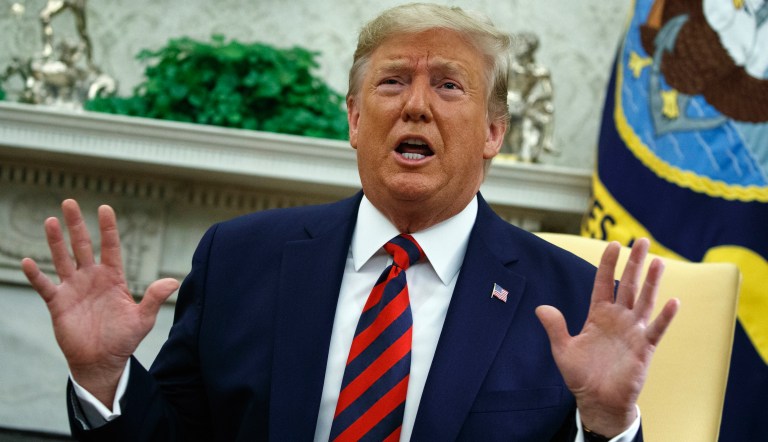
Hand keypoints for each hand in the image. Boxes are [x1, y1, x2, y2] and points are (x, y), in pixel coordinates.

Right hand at [21, 199, 178, 406]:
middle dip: (76, 224)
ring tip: (50, 220)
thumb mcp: (143, 319)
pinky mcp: (58, 303)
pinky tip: (29, 261)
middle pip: (82, 246)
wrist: (102, 361)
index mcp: (113, 278)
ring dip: (55, 241)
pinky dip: (36, 274)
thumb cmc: (123, 340)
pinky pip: (45, 286)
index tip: (105, 208)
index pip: (110, 247)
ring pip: (62, 259)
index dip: (108, 228)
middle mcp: (92, 278)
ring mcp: (74, 289)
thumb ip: (155, 298)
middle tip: (69, 202)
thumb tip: (174, 280)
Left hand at [535, 238, 678, 436]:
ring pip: (644, 301)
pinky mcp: (644, 348)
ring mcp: (633, 332)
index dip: (608, 264)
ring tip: (658, 261)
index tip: (613, 244)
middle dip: (634, 264)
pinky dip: (664, 317)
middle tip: (642, 240)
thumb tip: (541, 307)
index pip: (603, 283)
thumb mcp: (563, 349)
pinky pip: (656, 329)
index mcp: (598, 315)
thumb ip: (555, 327)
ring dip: (651, 282)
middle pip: (628, 285)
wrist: (597, 400)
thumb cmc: (581, 375)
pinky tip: (672, 301)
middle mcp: (618, 319)